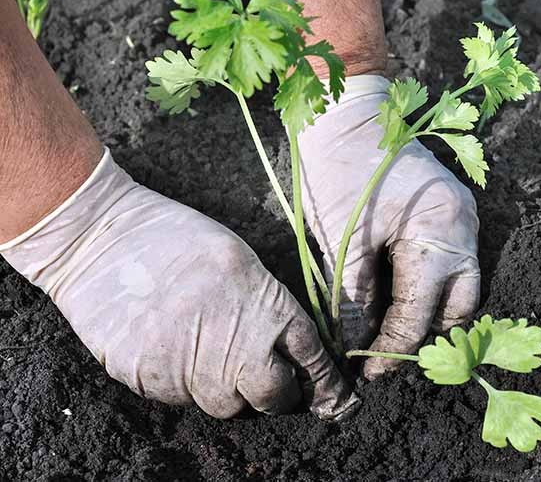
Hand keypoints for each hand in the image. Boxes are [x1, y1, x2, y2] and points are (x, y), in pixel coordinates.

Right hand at [0, 149, 357, 420]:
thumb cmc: (175, 239)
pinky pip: (181, 399)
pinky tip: (175, 349)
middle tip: (271, 385)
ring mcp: (188, 366)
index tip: (337, 399)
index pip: (310, 357)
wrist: (99, 238)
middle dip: (279, 395)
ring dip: (230, 391)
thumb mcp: (239, 260)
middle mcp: (232, 343)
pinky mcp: (148, 378)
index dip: (325, 382)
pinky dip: (186, 383)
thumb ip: (267, 306)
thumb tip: (288, 352)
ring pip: (226, 406)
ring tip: (213, 357)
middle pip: (273, 396)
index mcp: (263, 305)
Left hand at [300, 75, 480, 378]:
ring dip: (430, 314)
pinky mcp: (451, 211)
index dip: (394, 347)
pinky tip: (399, 299)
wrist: (345, 110)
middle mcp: (463, 226)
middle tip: (385, 357)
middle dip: (426, 338)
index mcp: (438, 230)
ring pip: (460, 287)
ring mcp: (463, 216)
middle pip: (459, 306)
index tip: (369, 372)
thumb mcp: (342, 239)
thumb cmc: (338, 168)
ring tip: (391, 335)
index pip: (422, 309)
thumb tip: (354, 345)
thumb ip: (354, 297)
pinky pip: (451, 262)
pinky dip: (429, 286)